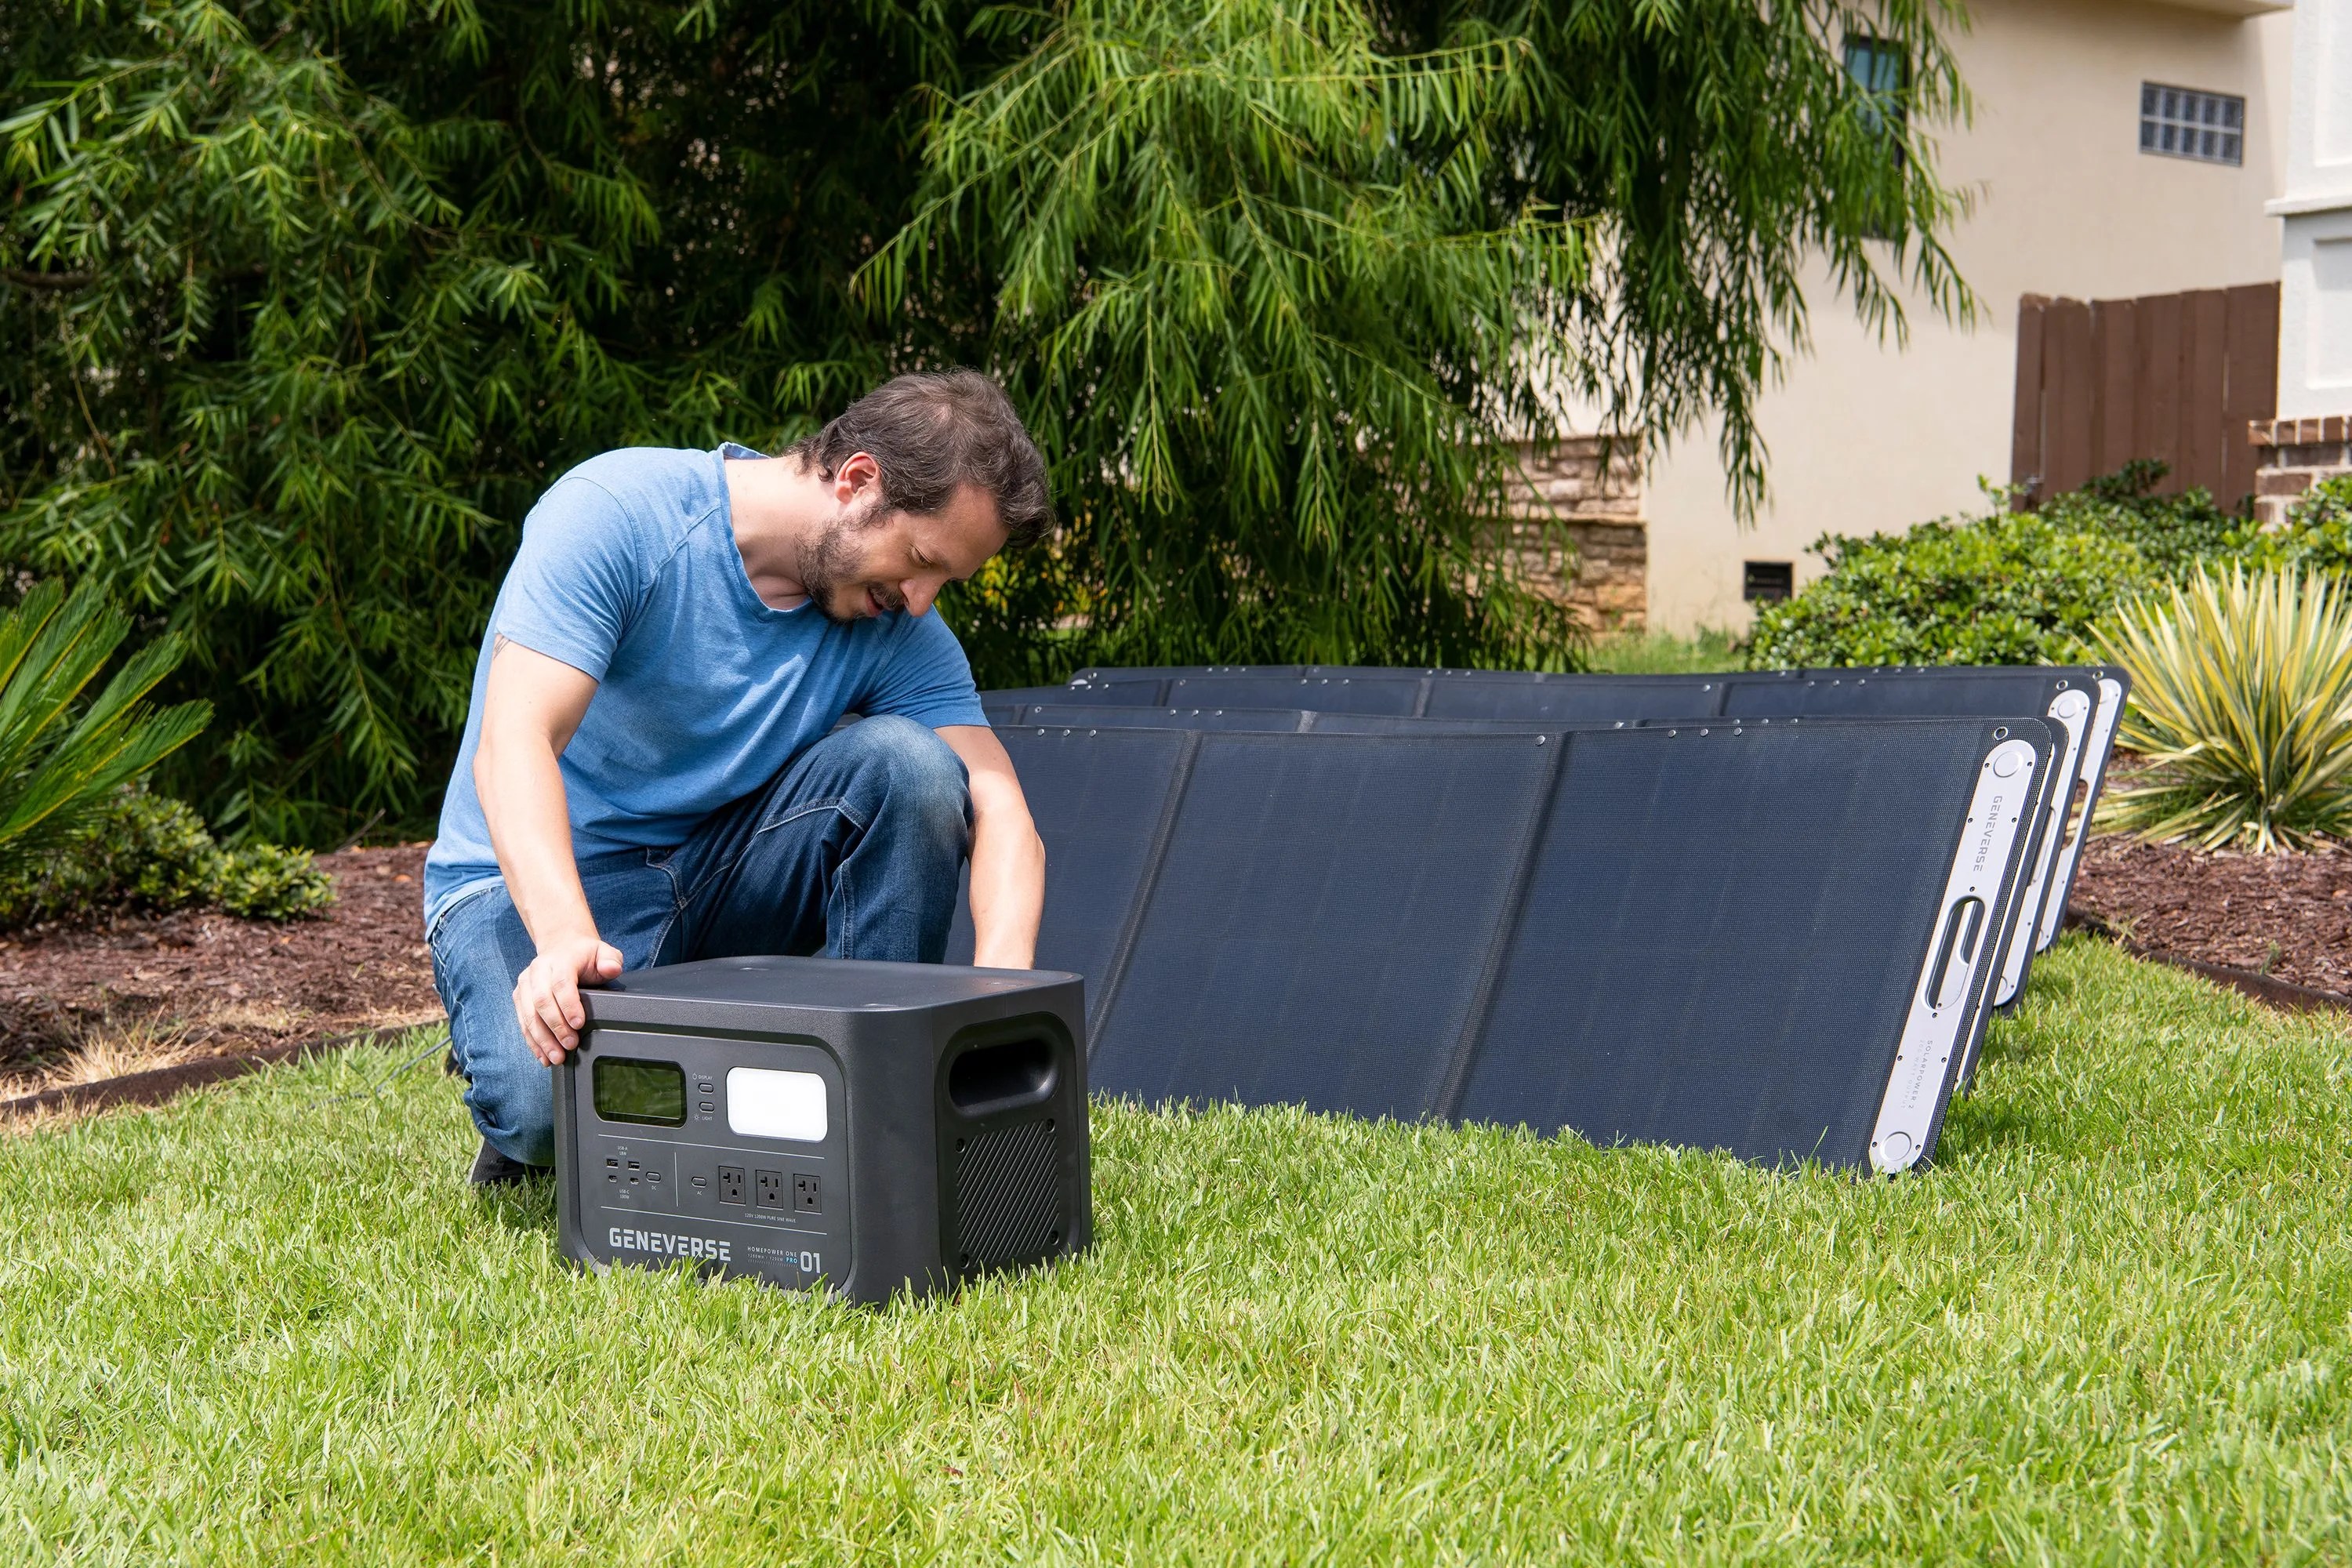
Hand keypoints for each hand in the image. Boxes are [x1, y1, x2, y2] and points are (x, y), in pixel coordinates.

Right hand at [513, 932, 623, 1065]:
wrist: (562, 948)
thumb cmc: (584, 956)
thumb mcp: (603, 953)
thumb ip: (610, 960)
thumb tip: (611, 968)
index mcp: (559, 960)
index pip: (561, 983)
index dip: (569, 1005)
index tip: (579, 1024)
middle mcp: (538, 970)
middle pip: (541, 1000)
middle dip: (556, 1027)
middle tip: (570, 1045)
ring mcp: (526, 983)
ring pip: (529, 1014)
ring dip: (542, 1039)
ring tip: (556, 1057)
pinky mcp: (519, 996)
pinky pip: (522, 1021)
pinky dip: (532, 1040)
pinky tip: (543, 1055)